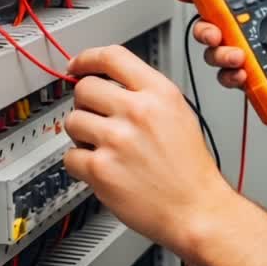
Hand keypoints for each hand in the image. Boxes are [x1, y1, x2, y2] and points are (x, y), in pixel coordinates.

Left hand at [63, 45, 228, 252]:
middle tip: (97, 119)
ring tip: (104, 148)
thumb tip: (109, 84)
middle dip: (86, 104)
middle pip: (84, 88)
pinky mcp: (101, 168)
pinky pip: (70, 156)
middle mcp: (138, 111)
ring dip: (82, 135)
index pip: (112, 57)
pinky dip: (81, 165)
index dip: (87, 58)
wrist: (196, 208)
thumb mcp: (179, 114)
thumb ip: (146, 94)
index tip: (77, 65)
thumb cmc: (190, 168)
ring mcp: (117, 139)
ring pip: (72, 121)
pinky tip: (103, 169)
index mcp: (160, 93)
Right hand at [174, 0, 266, 89]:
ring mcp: (239, 51)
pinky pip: (227, 76)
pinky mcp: (246, 74)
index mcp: (246, 6)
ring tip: (239, 55)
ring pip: (213, 53)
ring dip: (220, 55)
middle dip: (203, 30)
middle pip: (204, 26)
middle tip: (215, 32)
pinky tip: (243, 73)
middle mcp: (238, 29)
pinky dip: (231, 76)